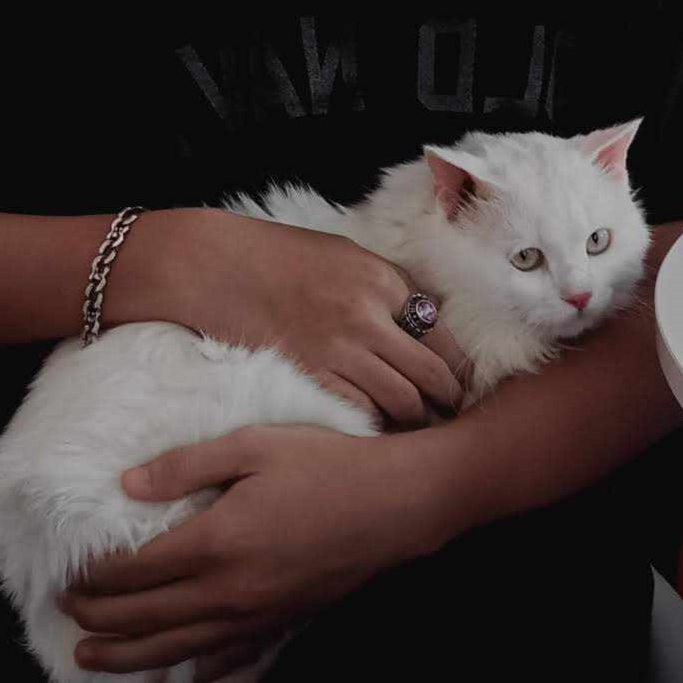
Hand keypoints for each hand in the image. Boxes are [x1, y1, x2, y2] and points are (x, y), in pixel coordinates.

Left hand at [55, 423, 456, 679]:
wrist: (395, 504)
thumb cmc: (326, 464)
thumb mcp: (254, 444)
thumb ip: (187, 464)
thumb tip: (127, 483)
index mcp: (216, 541)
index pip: (135, 571)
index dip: (94, 578)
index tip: (67, 576)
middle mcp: (228, 590)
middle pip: (146, 617)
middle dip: (98, 620)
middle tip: (64, 615)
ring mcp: (254, 615)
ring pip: (175, 648)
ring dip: (126, 657)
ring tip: (88, 660)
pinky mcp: (279, 624)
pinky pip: (222, 660)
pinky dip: (186, 675)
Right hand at [170, 208, 471, 429]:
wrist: (219, 266)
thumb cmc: (280, 256)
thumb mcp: (345, 254)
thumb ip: (385, 285)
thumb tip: (424, 317)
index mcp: (381, 278)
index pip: (441, 331)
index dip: (458, 365)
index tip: (463, 384)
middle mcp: (368, 314)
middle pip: (431, 372)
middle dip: (449, 400)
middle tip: (453, 415)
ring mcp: (338, 348)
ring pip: (402, 400)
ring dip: (417, 419)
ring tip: (421, 427)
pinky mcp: (310, 374)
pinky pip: (361, 411)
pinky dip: (376, 423)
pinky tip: (379, 428)